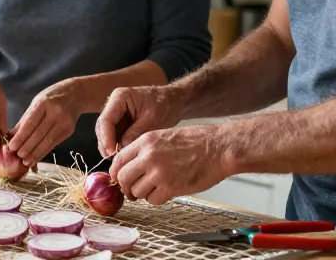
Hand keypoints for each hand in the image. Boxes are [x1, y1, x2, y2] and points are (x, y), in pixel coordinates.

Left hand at [7, 78, 85, 166]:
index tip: (11, 146)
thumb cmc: (51, 97)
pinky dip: (43, 152)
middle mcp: (55, 113)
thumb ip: (25, 119)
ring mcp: (64, 122)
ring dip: (35, 153)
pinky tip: (36, 158)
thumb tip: (10, 136)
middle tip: (17, 157)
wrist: (76, 94)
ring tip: (25, 162)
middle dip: (27, 147)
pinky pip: (54, 144)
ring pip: (47, 141)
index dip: (21, 136)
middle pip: (39, 134)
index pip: (31, 122)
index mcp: (44, 103)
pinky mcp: (69, 131)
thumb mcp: (37, 103)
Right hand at [95, 85, 187, 157]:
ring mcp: (116, 115)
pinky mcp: (121, 123)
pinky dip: (116, 146)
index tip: (112, 153)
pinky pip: (114, 136)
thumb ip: (136, 133)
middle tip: (113, 160)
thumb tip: (122, 151)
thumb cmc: (164, 105)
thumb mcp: (152, 119)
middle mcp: (113, 105)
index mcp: (119, 98)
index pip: (106, 120)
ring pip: (106, 134)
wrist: (173, 101)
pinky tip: (122, 157)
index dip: (106, 138)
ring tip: (117, 161)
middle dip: (106, 144)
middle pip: (102, 127)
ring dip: (110, 147)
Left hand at [109, 124, 232, 204]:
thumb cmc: (197, 141)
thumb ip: (146, 150)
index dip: (116, 172)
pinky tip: (164, 192)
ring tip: (153, 189)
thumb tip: (131, 165)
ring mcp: (159, 173)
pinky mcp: (171, 187)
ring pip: (136, 191)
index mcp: (146, 141)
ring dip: (142, 194)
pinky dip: (156, 199)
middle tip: (132, 190)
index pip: (118, 160)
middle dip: (126, 186)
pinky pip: (153, 200)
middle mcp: (149, 156)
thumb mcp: (164, 136)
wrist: (219, 147)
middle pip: (123, 178)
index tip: (119, 178)